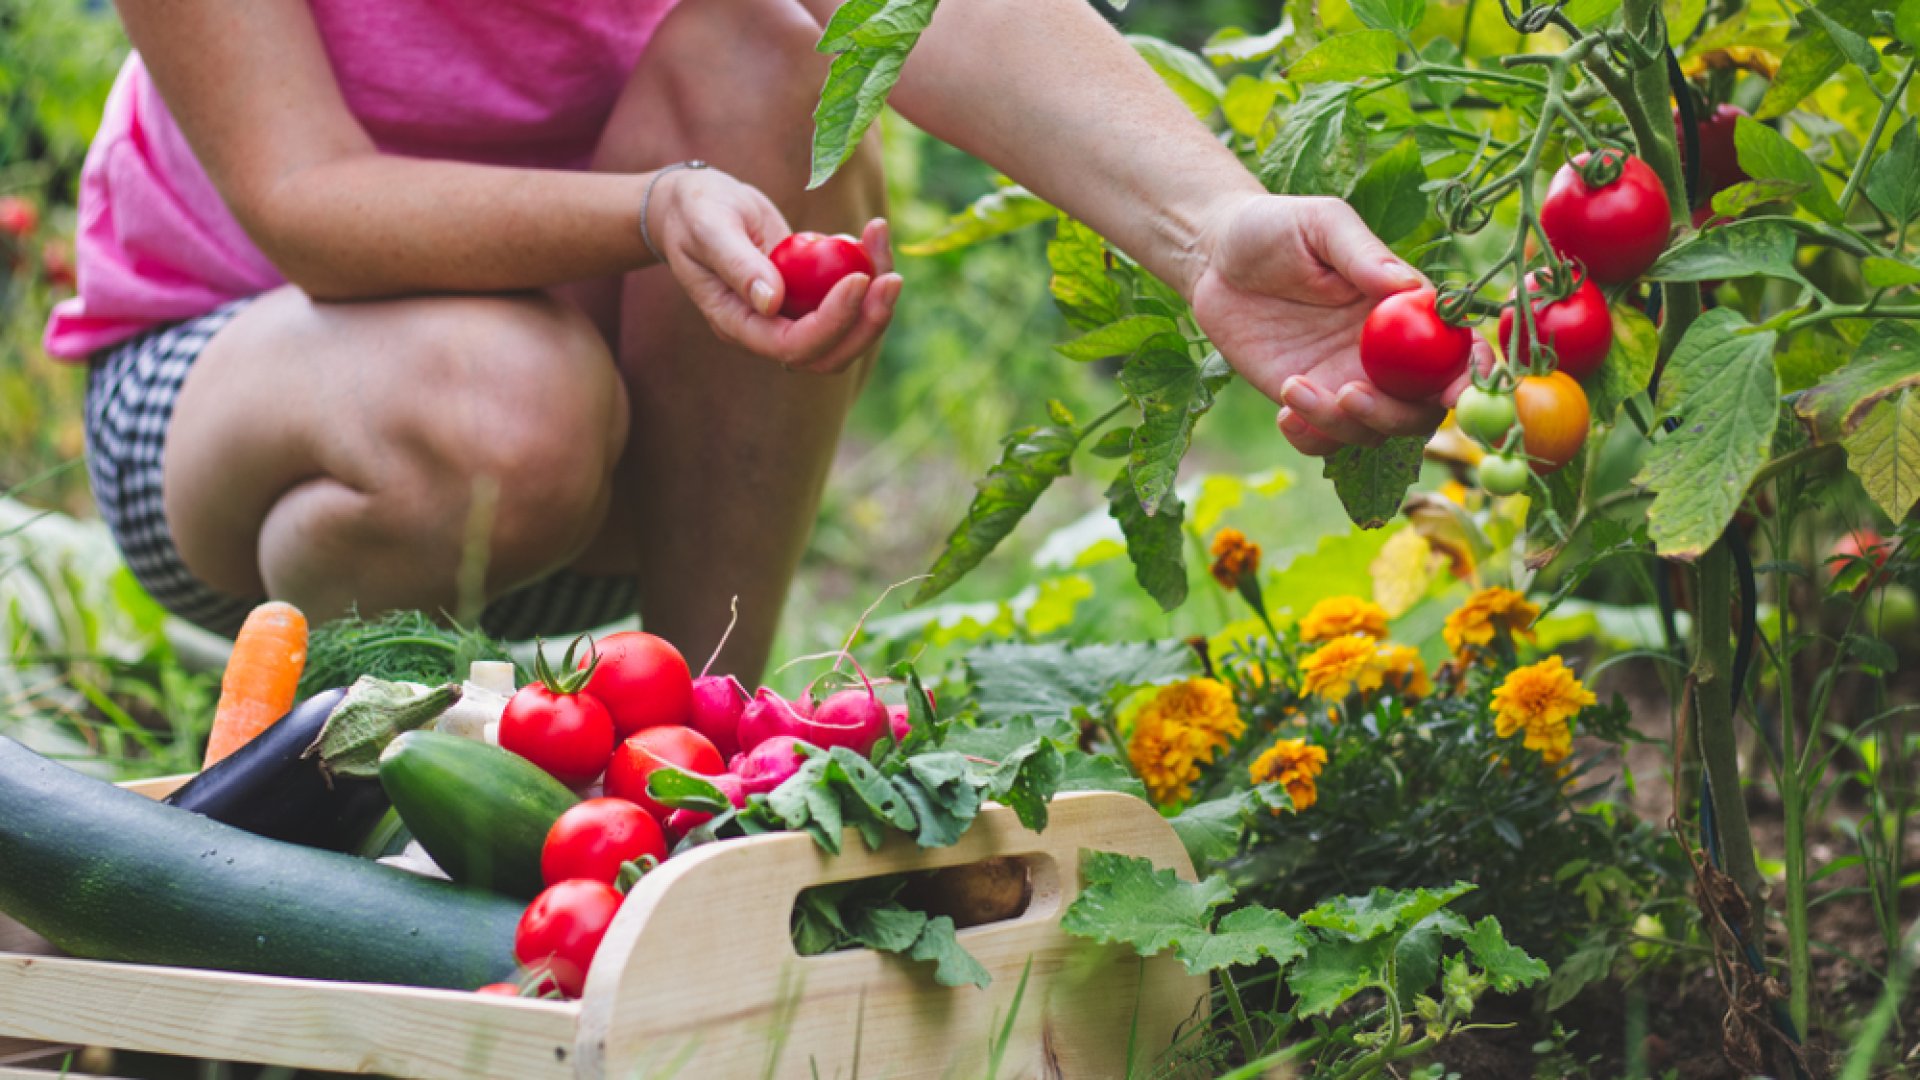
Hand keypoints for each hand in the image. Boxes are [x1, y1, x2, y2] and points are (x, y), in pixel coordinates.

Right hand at [650, 167, 900, 372]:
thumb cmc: (695, 213)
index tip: (858, 278)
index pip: (793, 346)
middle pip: (829, 355)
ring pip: (846, 331)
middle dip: (867, 324)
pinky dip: (869, 270)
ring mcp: (790, 315)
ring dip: (876, 299)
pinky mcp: (807, 296)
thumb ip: (736, 264)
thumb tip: (771, 302)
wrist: (696, 207)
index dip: (832, 321)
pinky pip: (848, 300)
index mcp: (737, 324)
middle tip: (892, 279)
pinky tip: (870, 234)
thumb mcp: (708, 228)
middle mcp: (767, 330)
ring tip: (882, 240)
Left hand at [1188, 195, 1490, 455]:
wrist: (1215, 257)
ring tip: (1292, 386)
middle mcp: (1387, 354)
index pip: (1458, 352)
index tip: (1459, 391)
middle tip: (1349, 395)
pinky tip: (1283, 411)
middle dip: (1396, 415)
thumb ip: (1363, 255)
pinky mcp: (1307, 399)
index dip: (1473, 376)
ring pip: (1373, 431)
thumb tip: (1409, 286)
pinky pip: (1325, 442)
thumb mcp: (1321, 225)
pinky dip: (1311, 440)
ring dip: (1342, 425)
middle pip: (1422, 408)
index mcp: (1407, 311)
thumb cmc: (1277, 227)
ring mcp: (1347, 380)